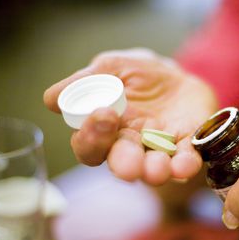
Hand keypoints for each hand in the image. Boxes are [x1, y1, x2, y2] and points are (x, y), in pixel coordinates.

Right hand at [44, 48, 217, 184]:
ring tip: (157, 169)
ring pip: (153, 168)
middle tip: (128, 165)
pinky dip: (185, 165)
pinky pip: (186, 160)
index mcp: (107, 129)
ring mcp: (159, 149)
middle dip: (124, 164)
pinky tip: (184, 165)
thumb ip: (85, 83)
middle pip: (120, 162)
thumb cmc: (137, 74)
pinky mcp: (187, 147)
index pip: (90, 145)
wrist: (176, 76)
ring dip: (154, 171)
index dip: (92, 137)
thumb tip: (51, 99)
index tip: (105, 114)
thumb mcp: (111, 68)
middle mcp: (131, 145)